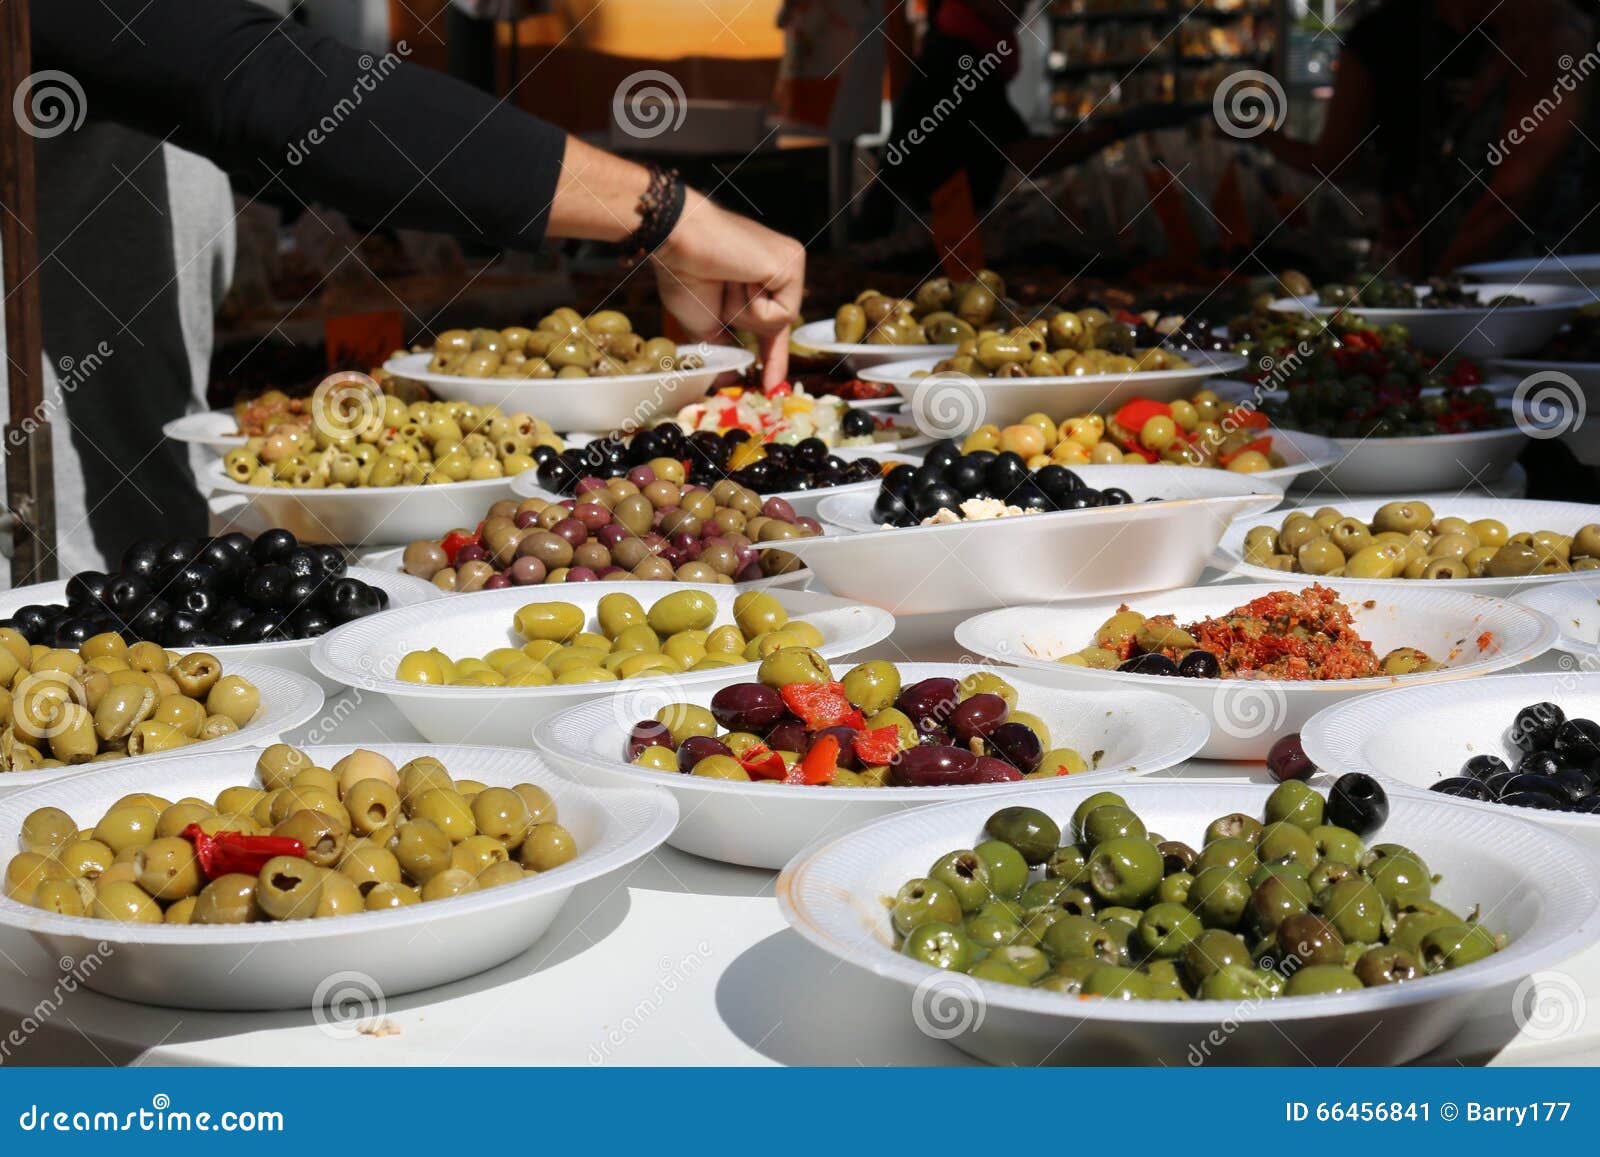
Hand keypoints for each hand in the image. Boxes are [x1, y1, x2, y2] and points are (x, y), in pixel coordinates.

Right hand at [651, 190, 804, 388]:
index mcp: (762, 277)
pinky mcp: (793, 262)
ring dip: (743, 311)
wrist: (676, 241)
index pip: (773, 324)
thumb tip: (728, 380)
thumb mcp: (706, 325)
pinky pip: (781, 314)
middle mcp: (781, 267)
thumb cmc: (684, 274)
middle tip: (722, 287)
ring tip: (727, 278)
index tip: (771, 385)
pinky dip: (754, 306)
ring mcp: (790, 262)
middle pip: (776, 326)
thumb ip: (724, 351)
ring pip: (778, 322)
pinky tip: (740, 277)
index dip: (772, 356)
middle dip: (744, 322)